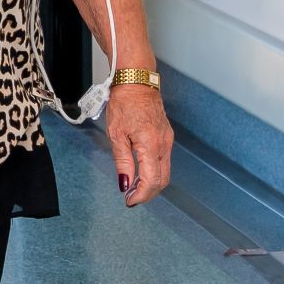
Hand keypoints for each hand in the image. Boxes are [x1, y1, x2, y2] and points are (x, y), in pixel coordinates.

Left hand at [107, 81, 173, 206]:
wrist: (136, 82)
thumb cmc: (124, 103)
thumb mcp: (116, 134)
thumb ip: (122, 161)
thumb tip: (125, 183)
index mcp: (151, 145)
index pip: (151, 180)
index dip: (141, 195)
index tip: (129, 200)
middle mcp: (163, 144)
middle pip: (162, 180)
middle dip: (148, 193)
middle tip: (131, 197)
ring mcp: (167, 140)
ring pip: (165, 171)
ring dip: (151, 183)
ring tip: (133, 186)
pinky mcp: (166, 136)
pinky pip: (164, 160)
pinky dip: (154, 171)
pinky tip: (141, 172)